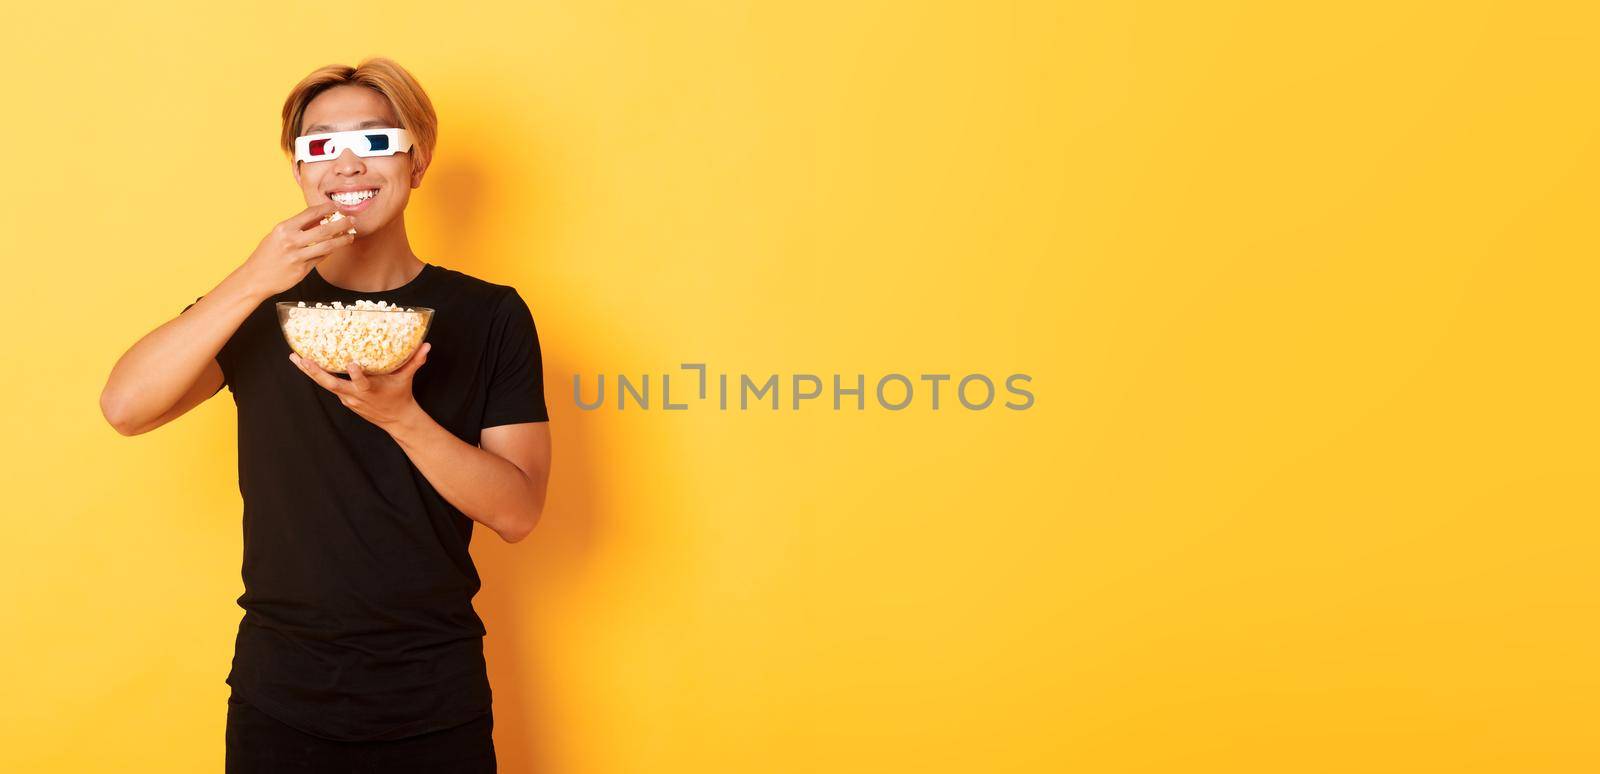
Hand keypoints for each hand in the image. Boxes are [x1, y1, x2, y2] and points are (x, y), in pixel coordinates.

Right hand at [241, 202, 359, 297]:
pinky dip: (330, 252)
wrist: (255, 278)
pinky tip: (336, 247)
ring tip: (350, 236)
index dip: (326, 209)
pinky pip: (321, 258)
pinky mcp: (302, 270)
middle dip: (341, 224)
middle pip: (324, 230)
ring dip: (342, 240)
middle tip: (352, 221)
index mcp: (284, 229)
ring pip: (327, 246)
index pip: (309, 213)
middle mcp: (291, 241)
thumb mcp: (277, 236)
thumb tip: (319, 219)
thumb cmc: (266, 255)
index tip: (337, 207)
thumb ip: (298, 228)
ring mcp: (297, 256)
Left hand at [289, 342, 431, 428]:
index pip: (362, 383)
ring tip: (295, 357)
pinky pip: (329, 386)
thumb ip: (415, 361)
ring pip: (325, 385)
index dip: (356, 375)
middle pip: (331, 385)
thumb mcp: (407, 378)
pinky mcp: (344, 399)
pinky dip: (317, 375)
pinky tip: (306, 363)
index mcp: (371, 390)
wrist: (396, 419)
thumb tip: (427, 345)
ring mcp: (347, 398)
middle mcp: (355, 395)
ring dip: (309, 372)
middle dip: (315, 372)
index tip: (351, 364)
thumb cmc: (400, 395)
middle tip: (302, 359)